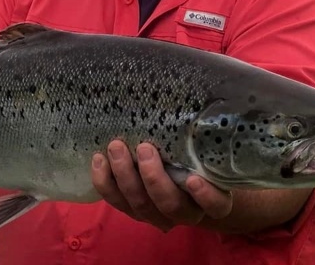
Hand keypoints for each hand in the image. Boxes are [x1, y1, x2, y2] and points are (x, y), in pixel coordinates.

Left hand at [91, 140, 232, 231]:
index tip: (193, 179)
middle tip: (144, 148)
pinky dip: (105, 183)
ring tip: (116, 147)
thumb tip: (195, 99)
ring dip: (125, 176)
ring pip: (140, 206)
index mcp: (212, 199)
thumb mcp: (204, 151)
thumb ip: (200, 140)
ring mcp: (158, 215)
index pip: (215, 205)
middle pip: (170, 205)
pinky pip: (117, 202)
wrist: (180, 177)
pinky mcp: (134, 211)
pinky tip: (98, 160)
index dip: (205, 196)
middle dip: (153, 178)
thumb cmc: (197, 157)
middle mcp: (186, 212)